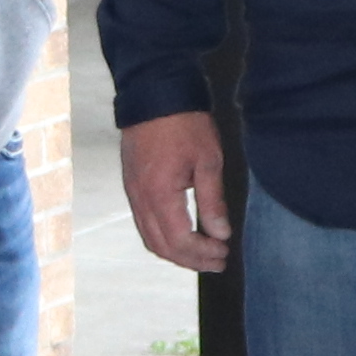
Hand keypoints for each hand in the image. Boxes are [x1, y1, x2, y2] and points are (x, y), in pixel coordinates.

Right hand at [120, 107, 232, 271]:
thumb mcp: (208, 161)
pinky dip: (164, 238)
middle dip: (191, 260)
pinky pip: (144, 224)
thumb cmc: (183, 123)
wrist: (153, 95)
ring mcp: (133, 194)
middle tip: (217, 261)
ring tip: (202, 253)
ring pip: (150, 239)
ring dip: (176, 252)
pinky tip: (183, 234)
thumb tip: (220, 233)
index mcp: (160, 194)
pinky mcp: (132, 187)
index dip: (202, 253)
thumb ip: (212, 201)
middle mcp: (141, 199)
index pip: (180, 241)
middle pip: (162, 247)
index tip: (223, 252)